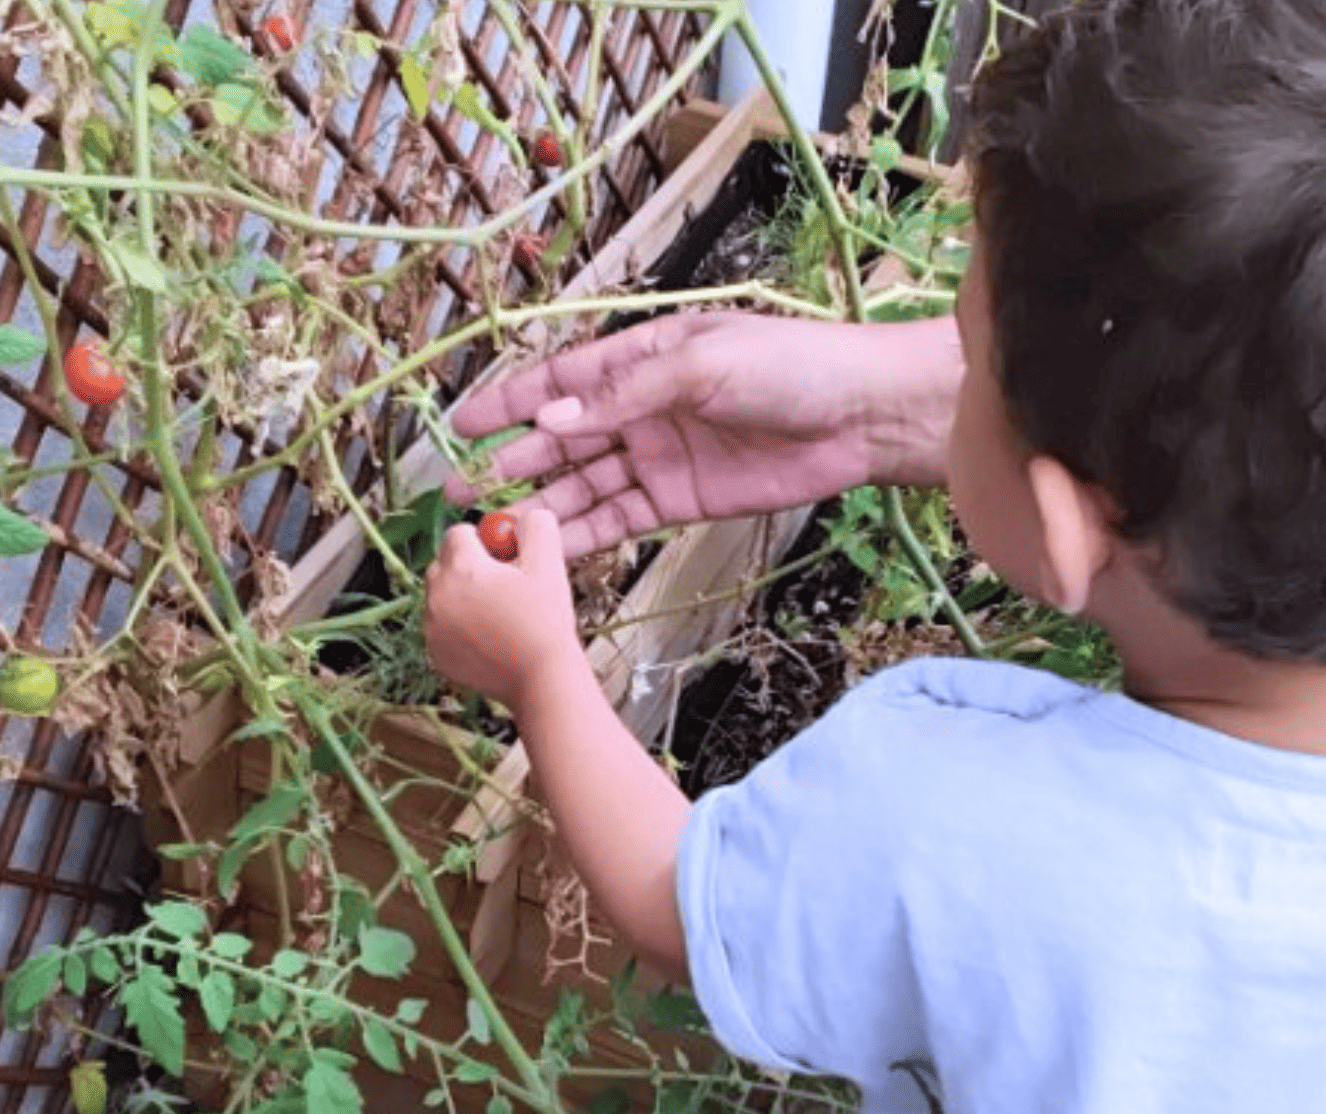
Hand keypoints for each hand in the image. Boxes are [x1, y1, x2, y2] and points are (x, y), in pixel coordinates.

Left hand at [425, 508, 583, 708]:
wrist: (541, 680)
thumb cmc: (545, 622)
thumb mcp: (549, 563)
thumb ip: (536, 526)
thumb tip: (524, 516)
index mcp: (462, 568)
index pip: (459, 533)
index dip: (486, 542)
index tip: (508, 560)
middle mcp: (437, 595)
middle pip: (444, 562)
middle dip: (469, 567)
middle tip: (504, 586)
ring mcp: (432, 628)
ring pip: (441, 595)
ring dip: (462, 596)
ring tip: (498, 613)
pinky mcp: (434, 654)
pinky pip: (440, 626)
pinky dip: (458, 626)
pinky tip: (489, 637)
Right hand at [445, 311, 961, 557]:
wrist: (864, 415)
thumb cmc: (793, 365)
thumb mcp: (702, 364)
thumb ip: (623, 395)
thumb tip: (552, 419)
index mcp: (641, 356)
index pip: (560, 380)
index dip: (509, 403)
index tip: (463, 426)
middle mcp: (641, 406)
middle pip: (561, 437)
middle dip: (511, 461)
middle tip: (461, 491)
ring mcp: (659, 454)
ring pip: (584, 482)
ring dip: (540, 502)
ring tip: (496, 525)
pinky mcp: (681, 498)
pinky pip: (621, 517)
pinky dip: (585, 532)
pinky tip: (549, 545)